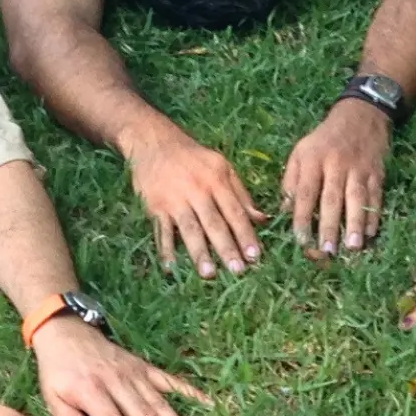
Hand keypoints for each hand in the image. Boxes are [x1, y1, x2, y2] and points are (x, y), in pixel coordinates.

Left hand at [31, 316, 211, 415]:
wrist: (66, 334)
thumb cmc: (58, 372)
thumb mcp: (51, 397)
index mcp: (91, 392)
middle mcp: (117, 383)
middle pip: (142, 413)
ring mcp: (134, 374)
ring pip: (159, 401)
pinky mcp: (145, 368)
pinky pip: (170, 380)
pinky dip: (189, 391)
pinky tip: (207, 403)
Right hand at [129, 123, 262, 277]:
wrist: (153, 141)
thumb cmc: (193, 158)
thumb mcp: (221, 167)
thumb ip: (241, 194)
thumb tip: (262, 219)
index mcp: (217, 180)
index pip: (235, 212)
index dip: (245, 235)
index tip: (256, 256)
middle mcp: (197, 190)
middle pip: (214, 223)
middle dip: (227, 248)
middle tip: (238, 270)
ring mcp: (175, 199)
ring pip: (190, 229)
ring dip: (199, 252)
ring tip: (209, 274)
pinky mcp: (155, 206)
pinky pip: (162, 230)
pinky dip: (165, 249)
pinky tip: (171, 267)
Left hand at [285, 98, 392, 255]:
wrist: (361, 115)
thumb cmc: (324, 140)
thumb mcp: (301, 152)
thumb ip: (291, 181)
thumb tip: (284, 212)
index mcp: (312, 159)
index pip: (305, 192)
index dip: (302, 217)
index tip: (300, 241)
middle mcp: (335, 164)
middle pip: (332, 199)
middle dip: (329, 226)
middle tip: (327, 251)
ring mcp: (359, 169)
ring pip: (356, 199)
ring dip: (355, 224)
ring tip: (353, 247)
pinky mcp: (377, 173)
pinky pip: (375, 197)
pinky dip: (374, 216)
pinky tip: (371, 234)